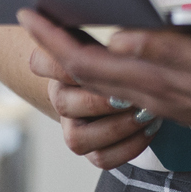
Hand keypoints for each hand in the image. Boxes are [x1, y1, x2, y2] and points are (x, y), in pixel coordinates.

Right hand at [28, 39, 158, 169]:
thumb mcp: (118, 34)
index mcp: (57, 63)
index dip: (60, 64)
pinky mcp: (92, 149)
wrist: (134, 78)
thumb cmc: (126, 50)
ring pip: (77, 138)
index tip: (95, 61)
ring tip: (145, 113)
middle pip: (62, 104)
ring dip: (115, 127)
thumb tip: (121, 42)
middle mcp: (60, 96)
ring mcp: (73, 126)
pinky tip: (149, 128)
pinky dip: (128, 147)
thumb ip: (114, 34)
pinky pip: (101, 158)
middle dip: (98, 101)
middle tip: (130, 94)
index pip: (41, 62)